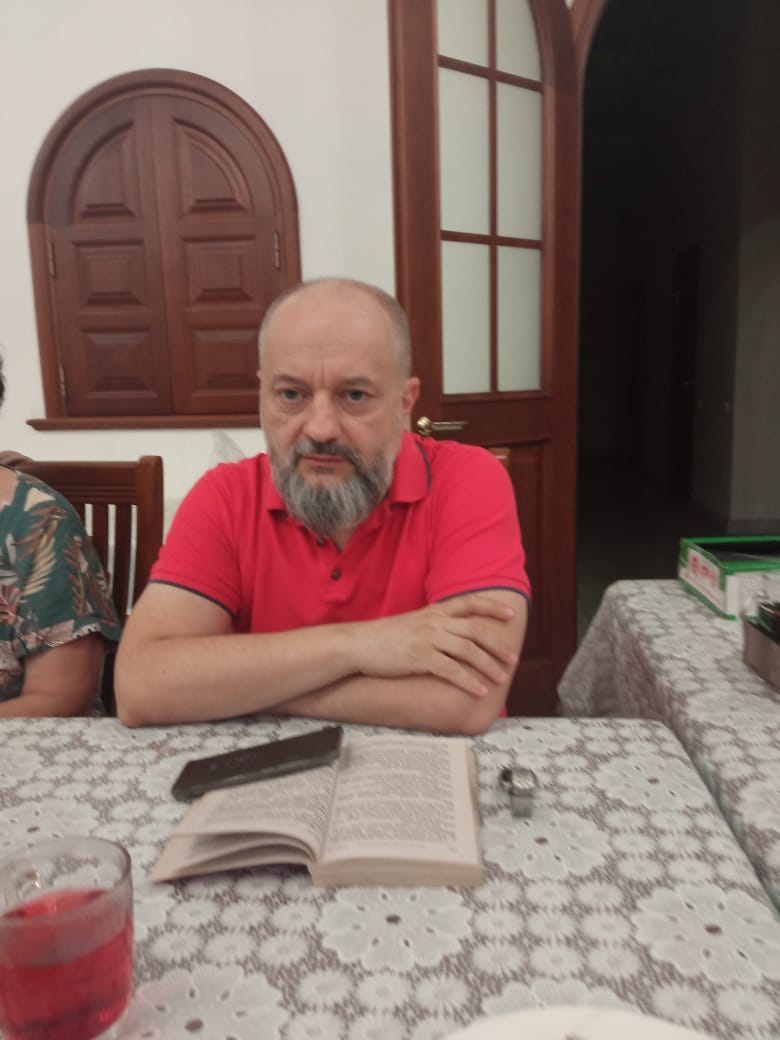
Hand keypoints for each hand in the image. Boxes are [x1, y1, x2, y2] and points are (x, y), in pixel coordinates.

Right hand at [349, 594, 518, 697]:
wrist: (358, 644)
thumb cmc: (384, 637)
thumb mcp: (413, 622)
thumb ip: (434, 623)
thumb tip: (453, 633)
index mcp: (435, 611)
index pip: (470, 603)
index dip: (492, 607)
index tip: (511, 614)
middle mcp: (435, 622)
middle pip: (476, 629)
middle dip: (498, 645)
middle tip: (513, 659)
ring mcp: (428, 639)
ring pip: (468, 651)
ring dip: (489, 666)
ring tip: (502, 679)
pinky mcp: (420, 658)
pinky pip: (451, 670)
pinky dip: (469, 681)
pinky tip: (480, 691)